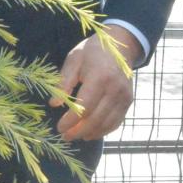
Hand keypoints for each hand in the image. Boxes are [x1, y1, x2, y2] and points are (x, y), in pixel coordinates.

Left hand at [53, 24, 140, 142]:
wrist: (121, 45)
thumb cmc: (93, 51)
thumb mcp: (74, 60)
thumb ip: (64, 81)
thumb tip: (54, 104)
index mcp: (100, 77)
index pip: (84, 107)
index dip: (70, 121)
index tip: (59, 127)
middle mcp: (115, 89)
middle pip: (95, 119)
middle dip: (78, 131)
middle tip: (65, 136)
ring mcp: (124, 97)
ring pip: (106, 124)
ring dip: (90, 133)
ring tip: (76, 136)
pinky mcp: (129, 101)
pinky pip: (116, 122)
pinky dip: (103, 130)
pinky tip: (91, 132)